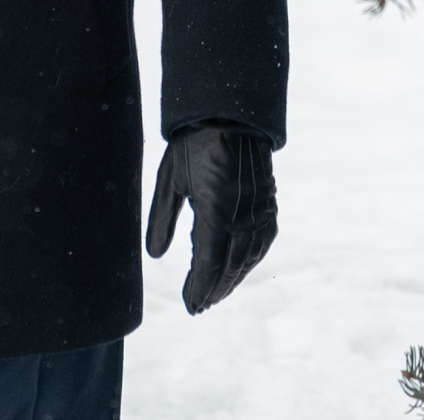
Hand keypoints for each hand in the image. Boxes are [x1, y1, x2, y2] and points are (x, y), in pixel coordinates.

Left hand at [145, 122, 276, 313]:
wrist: (232, 115)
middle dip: (214, 290)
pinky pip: (262, 243)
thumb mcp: (170, 178)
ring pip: (248, 258)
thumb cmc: (195, 144)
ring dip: (232, 280)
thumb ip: (163, 218)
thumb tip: (155, 255)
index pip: (208, 261)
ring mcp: (259, 211)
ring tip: (215, 295)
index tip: (190, 306)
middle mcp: (242, 215)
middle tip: (199, 307)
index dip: (199, 287)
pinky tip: (239, 269)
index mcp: (216, 209)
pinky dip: (249, 262)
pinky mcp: (268, 205)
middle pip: (229, 266)